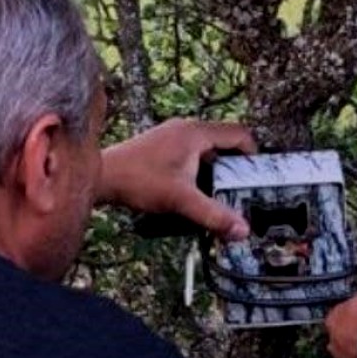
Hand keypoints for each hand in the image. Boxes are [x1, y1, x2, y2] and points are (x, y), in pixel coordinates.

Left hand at [99, 119, 256, 239]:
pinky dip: (199, 166)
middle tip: (239, 186)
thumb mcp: (181, 200)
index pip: (239, 134)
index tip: (256, 173)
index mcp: (195, 133)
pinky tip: (193, 187)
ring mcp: (172, 134)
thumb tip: (241, 229)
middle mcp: (185, 128)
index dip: (253, 153)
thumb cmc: (136, 180)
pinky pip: (192, 151)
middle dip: (235, 163)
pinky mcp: (162, 144)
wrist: (100, 177)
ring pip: (207, 147)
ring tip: (217, 189)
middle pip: (225, 140)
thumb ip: (214, 215)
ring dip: (216, 166)